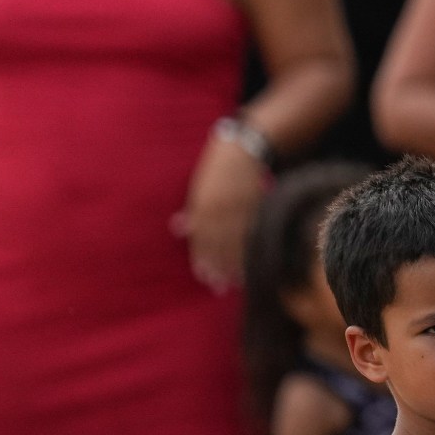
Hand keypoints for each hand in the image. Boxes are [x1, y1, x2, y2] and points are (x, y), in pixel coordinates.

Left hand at [176, 134, 267, 291]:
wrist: (245, 147)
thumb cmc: (217, 166)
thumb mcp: (199, 184)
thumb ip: (192, 208)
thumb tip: (178, 228)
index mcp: (203, 203)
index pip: (202, 237)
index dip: (202, 257)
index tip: (203, 276)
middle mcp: (220, 208)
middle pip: (218, 243)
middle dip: (217, 266)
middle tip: (217, 286)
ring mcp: (240, 207)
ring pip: (236, 241)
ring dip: (233, 263)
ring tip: (233, 281)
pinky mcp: (256, 205)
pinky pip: (252, 232)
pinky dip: (250, 248)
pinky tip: (250, 261)